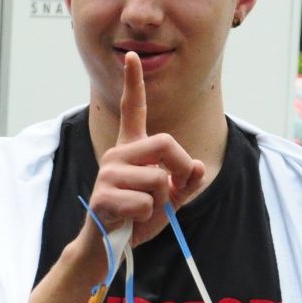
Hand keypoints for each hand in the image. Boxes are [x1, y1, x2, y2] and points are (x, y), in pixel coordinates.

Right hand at [84, 51, 205, 252]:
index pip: (132, 110)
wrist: (107, 246)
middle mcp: (117, 155)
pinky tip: (131, 219)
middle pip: (166, 143)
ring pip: (158, 178)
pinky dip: (148, 216)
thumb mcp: (170, 200)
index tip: (132, 56)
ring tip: (143, 210)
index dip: (133, 83)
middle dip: (181, 168)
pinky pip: (145, 202)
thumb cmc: (138, 219)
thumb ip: (186, 182)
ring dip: (161, 202)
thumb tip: (198, 167)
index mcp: (132, 150)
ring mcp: (108, 174)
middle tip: (174, 189)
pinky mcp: (103, 196)